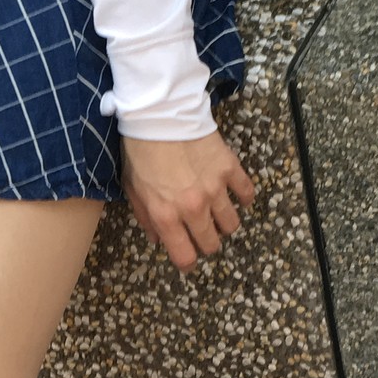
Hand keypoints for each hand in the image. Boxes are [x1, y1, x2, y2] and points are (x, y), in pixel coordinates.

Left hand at [119, 130, 255, 271]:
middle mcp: (194, 208)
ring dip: (224, 223)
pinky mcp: (230, 169)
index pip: (185, 256)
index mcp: (166, 216)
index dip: (187, 262)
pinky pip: (246, 193)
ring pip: (232, 224)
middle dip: (206, 243)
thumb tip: (157, 239)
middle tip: (201, 232)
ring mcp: (215, 189)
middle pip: (211, 243)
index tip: (188, 259)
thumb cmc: (140, 151)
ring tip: (217, 213)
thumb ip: (145, 218)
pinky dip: (243, 198)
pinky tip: (235, 194)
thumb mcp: (132, 188)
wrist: (160, 115)